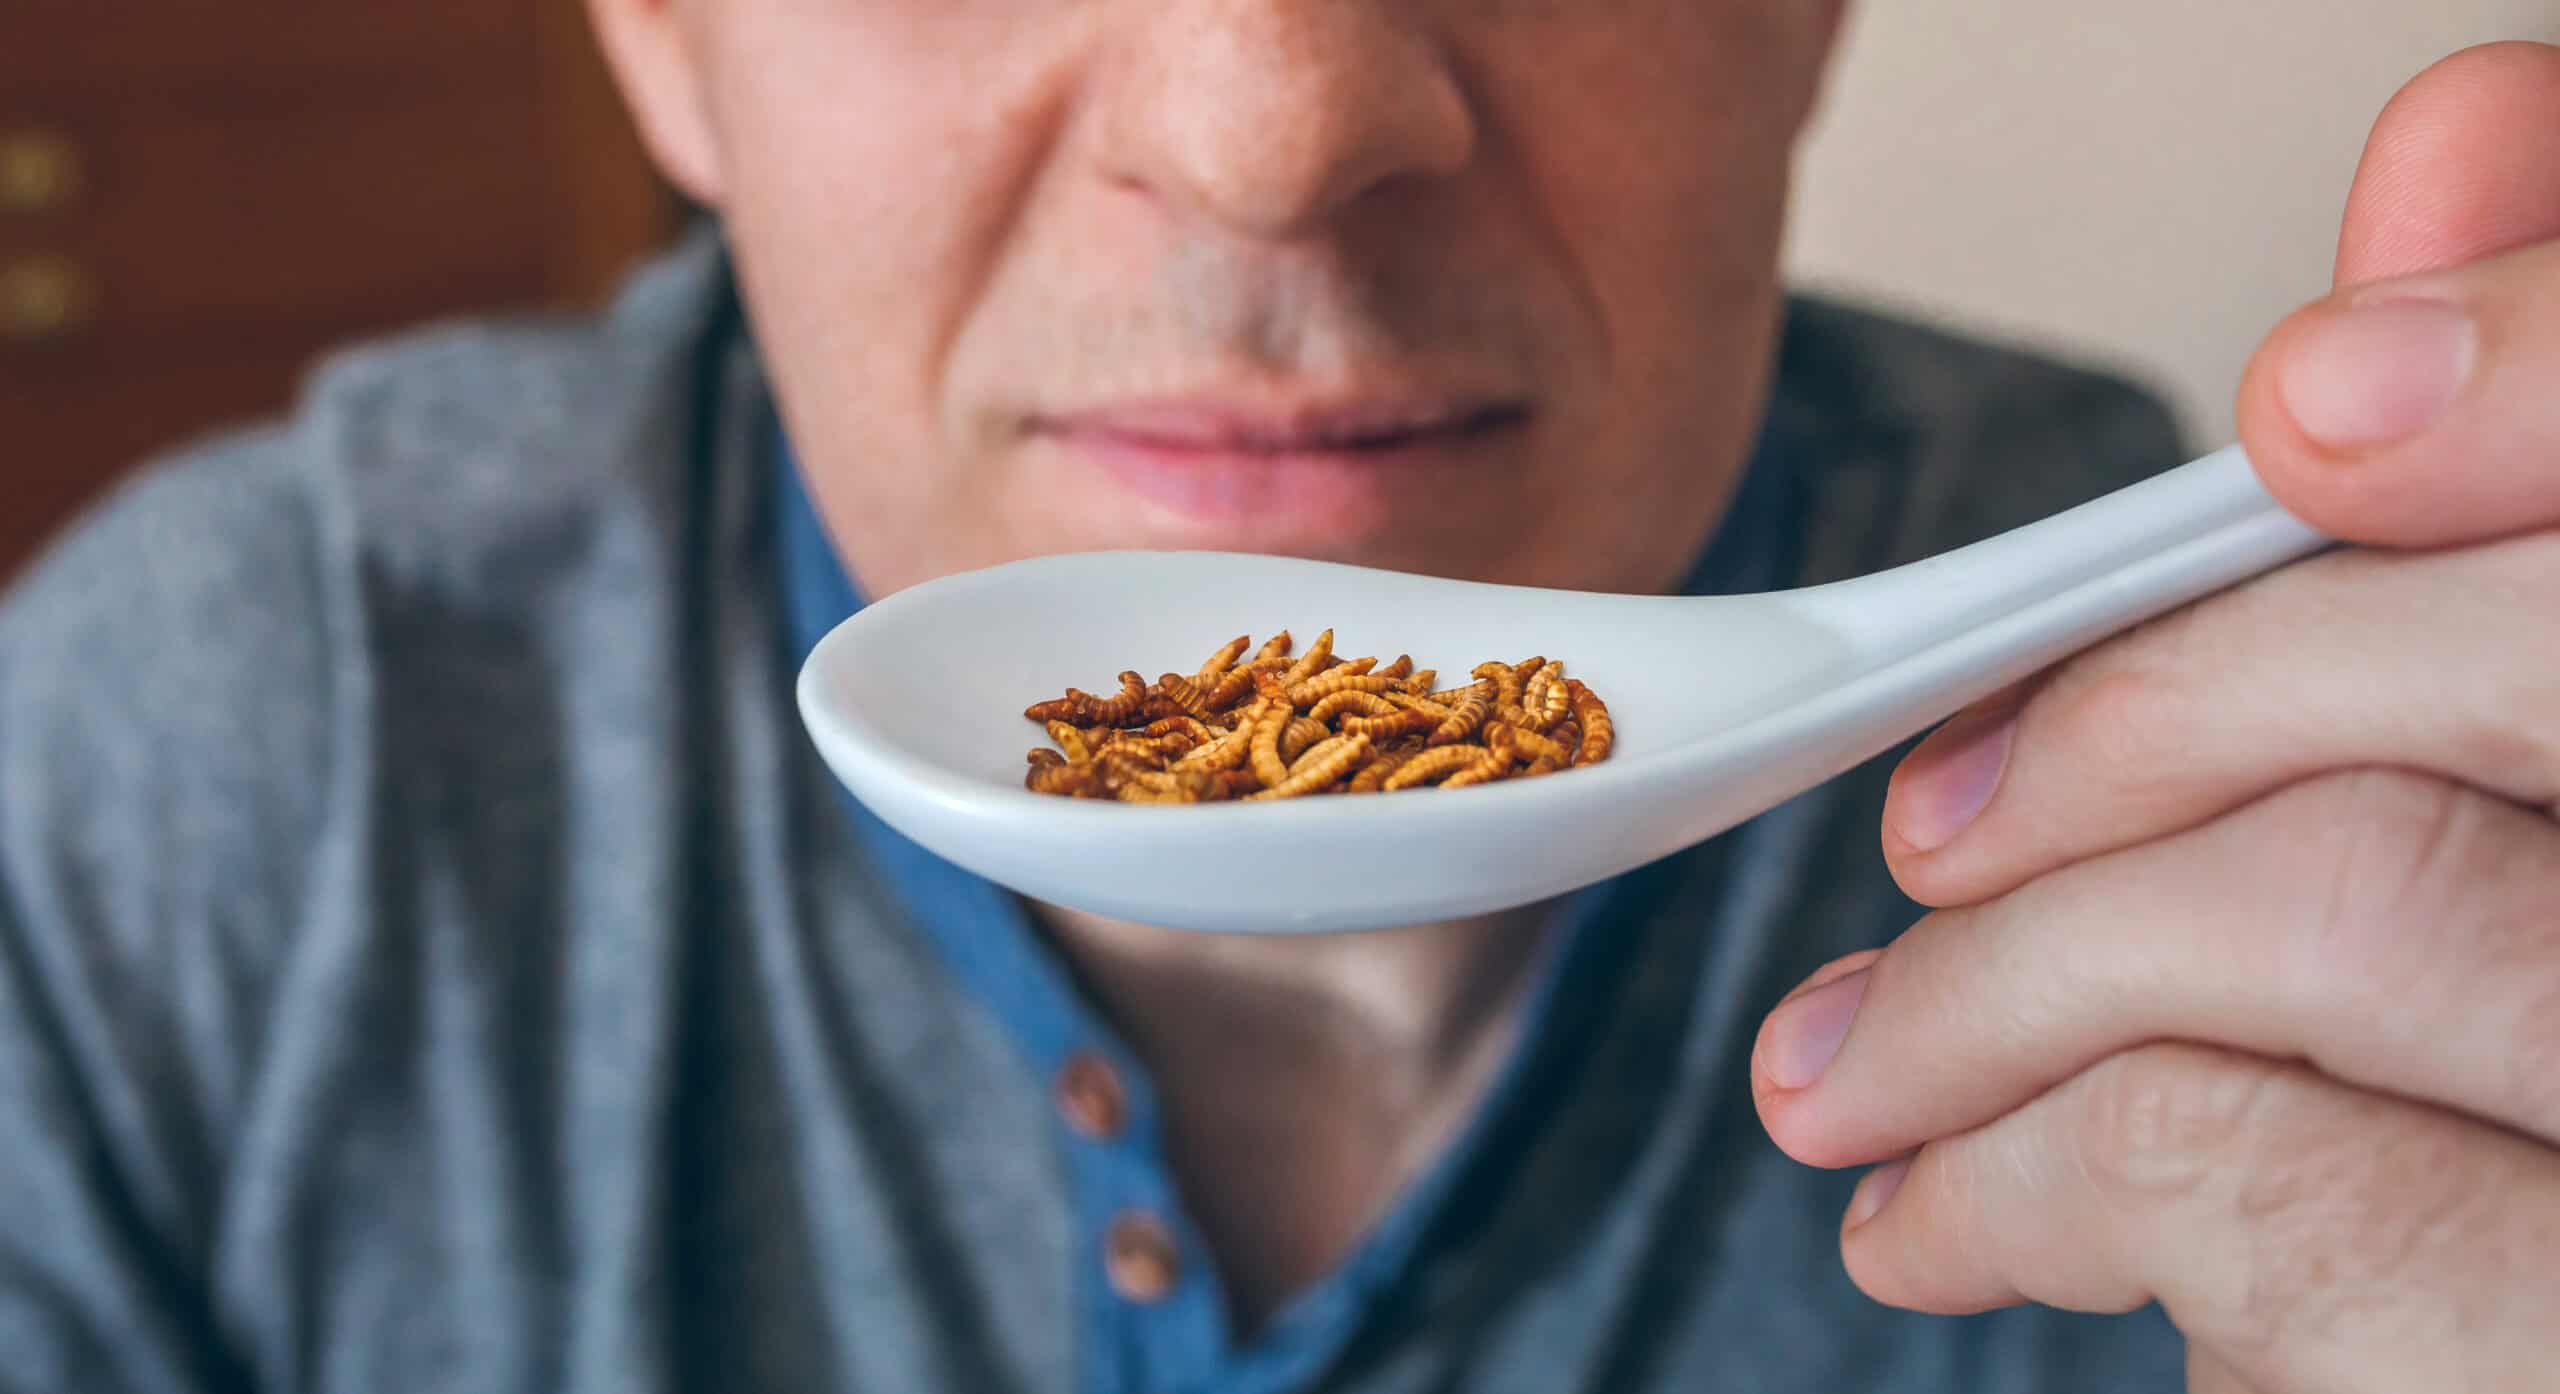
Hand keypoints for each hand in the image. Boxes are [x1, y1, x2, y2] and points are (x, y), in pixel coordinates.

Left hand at [1751, 42, 2559, 1393]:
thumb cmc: (2460, 1159)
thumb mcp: (2490, 839)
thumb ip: (2487, 530)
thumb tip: (2447, 175)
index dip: (2556, 362)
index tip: (2307, 405)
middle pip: (2529, 665)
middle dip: (2159, 704)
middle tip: (1929, 819)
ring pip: (2345, 901)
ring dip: (2006, 971)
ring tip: (1847, 1075)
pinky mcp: (2559, 1360)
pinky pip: (2231, 1153)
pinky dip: (2011, 1162)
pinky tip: (1935, 1221)